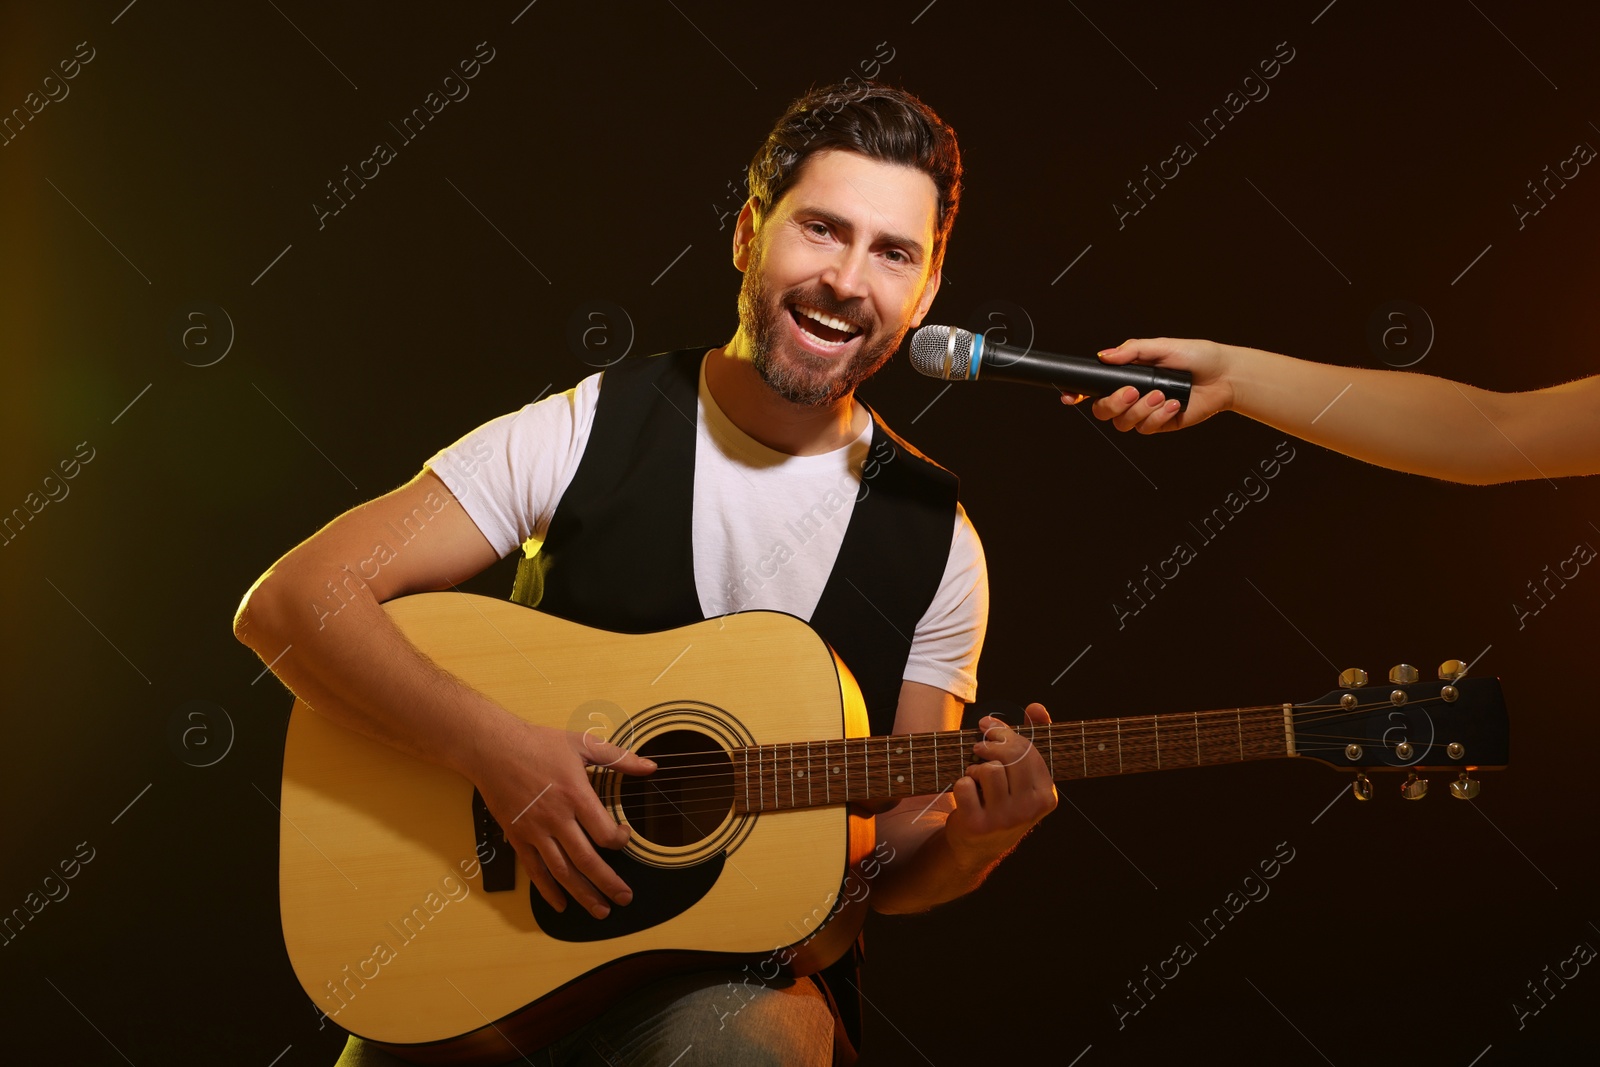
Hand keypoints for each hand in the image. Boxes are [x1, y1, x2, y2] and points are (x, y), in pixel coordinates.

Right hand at [468, 719, 655, 918]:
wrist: (492, 748)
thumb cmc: (538, 744)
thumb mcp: (582, 743)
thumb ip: (619, 757)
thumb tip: (650, 767)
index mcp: (575, 795)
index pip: (604, 833)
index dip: (620, 841)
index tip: (624, 837)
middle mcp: (556, 818)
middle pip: (586, 860)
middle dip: (608, 883)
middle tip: (625, 899)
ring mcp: (535, 831)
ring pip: (561, 871)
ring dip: (582, 894)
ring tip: (600, 911)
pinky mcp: (517, 837)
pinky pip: (534, 869)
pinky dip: (547, 890)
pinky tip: (560, 905)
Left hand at [946, 703, 1057, 863]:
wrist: (977, 846)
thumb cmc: (1002, 801)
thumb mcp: (1021, 777)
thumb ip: (1031, 739)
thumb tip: (1036, 707)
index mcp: (1046, 796)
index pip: (1028, 750)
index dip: (1004, 732)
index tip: (987, 727)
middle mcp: (1029, 809)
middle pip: (1010, 756)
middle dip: (989, 744)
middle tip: (977, 747)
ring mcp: (1004, 819)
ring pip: (989, 769)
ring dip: (975, 767)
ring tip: (975, 775)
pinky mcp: (978, 825)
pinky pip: (965, 785)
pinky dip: (961, 783)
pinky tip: (967, 791)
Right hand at [1063, 337, 1235, 432]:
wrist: (1223, 376)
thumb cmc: (1195, 357)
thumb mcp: (1161, 347)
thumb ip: (1131, 351)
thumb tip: (1104, 356)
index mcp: (1127, 375)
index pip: (1095, 388)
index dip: (1077, 393)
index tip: (1070, 395)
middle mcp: (1132, 396)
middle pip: (1102, 411)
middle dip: (1113, 403)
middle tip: (1133, 391)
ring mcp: (1144, 412)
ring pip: (1123, 423)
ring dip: (1141, 409)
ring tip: (1162, 395)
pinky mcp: (1159, 425)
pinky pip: (1146, 429)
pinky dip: (1159, 416)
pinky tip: (1174, 403)